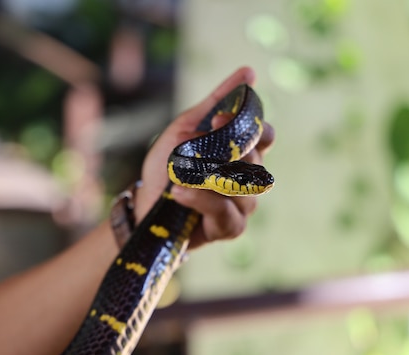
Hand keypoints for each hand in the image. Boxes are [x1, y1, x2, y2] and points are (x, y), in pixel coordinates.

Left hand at [135, 67, 274, 249]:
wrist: (144, 205)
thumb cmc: (167, 167)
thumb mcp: (185, 129)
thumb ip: (216, 102)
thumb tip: (249, 72)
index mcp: (239, 151)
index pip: (263, 136)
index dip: (252, 127)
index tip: (220, 118)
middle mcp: (246, 178)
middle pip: (255, 161)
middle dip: (228, 150)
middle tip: (197, 146)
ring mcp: (242, 204)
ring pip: (243, 188)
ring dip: (209, 178)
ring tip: (180, 175)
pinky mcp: (230, 228)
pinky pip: (227, 212)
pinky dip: (203, 199)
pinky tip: (181, 192)